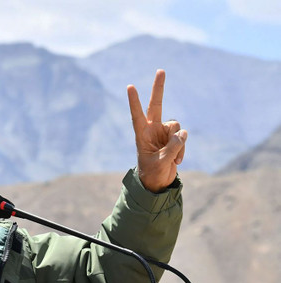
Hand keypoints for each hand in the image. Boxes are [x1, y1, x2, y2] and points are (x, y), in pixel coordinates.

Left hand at [127, 69, 187, 191]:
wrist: (158, 182)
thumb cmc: (152, 173)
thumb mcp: (161, 162)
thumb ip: (172, 147)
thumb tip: (183, 132)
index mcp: (141, 135)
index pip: (136, 115)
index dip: (134, 101)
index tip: (130, 86)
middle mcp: (152, 130)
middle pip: (157, 105)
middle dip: (159, 88)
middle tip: (161, 70)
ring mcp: (163, 133)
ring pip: (176, 127)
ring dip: (178, 143)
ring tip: (173, 158)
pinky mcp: (174, 138)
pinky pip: (183, 137)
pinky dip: (182, 149)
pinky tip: (177, 160)